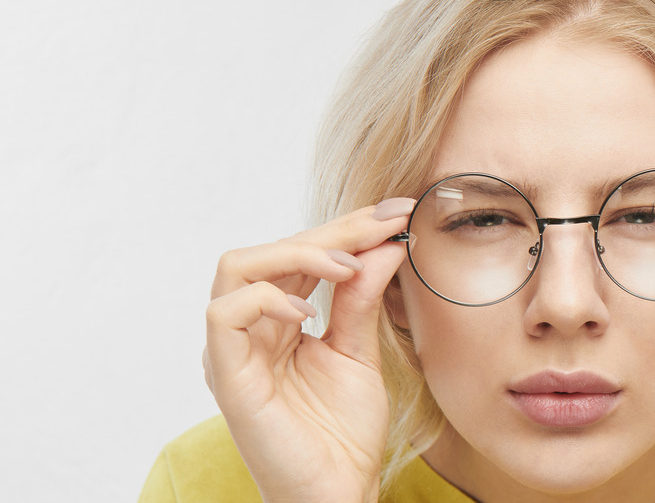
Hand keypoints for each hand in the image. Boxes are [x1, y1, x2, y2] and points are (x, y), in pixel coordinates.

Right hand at [202, 199, 413, 502]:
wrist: (337, 490)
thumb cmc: (341, 431)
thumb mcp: (359, 351)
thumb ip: (362, 298)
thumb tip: (385, 243)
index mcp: (280, 320)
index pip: (303, 256)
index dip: (346, 228)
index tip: (396, 213)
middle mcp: (251, 327)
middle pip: (274, 250)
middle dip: (333, 231)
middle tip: (386, 221)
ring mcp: (234, 349)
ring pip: (238, 266)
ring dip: (297, 255)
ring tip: (346, 268)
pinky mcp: (226, 374)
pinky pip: (224, 314)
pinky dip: (266, 300)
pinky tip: (308, 314)